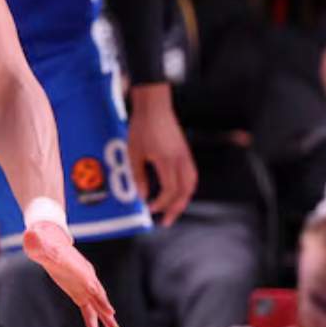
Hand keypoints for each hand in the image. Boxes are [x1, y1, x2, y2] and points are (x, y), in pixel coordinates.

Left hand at [22, 220, 122, 326]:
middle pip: (100, 298)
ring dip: (106, 321)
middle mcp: (86, 278)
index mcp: (79, 269)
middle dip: (107, 313)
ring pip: (96, 306)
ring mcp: (84, 286)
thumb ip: (37, 243)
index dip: (100, 298)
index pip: (92, 285)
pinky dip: (92, 322)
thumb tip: (30, 236)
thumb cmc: (43, 243)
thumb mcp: (39, 243)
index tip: (110, 312)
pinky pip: (87, 309)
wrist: (50, 242)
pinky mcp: (78, 292)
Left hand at [129, 85, 197, 223]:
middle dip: (176, 208)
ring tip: (172, 209)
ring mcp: (186, 156)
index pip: (170, 190)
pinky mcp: (185, 152)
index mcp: (167, 161)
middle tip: (165, 220)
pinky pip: (191, 175)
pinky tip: (176, 192)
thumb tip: (143, 196)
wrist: (154, 106)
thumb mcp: (134, 152)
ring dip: (183, 199)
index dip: (161, 203)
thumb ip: (138, 176)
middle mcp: (181, 160)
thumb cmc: (141, 127)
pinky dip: (185, 188)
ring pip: (191, 184)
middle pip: (185, 191)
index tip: (149, 208)